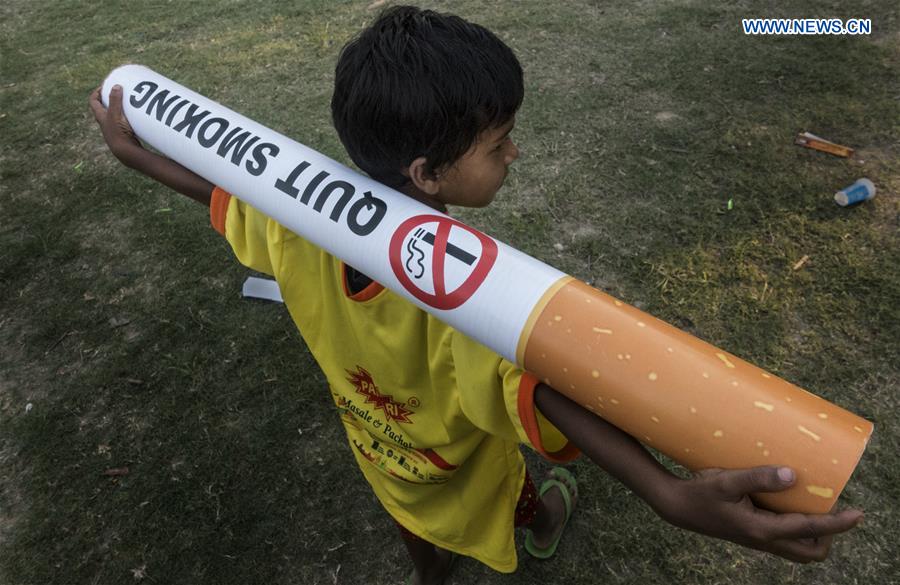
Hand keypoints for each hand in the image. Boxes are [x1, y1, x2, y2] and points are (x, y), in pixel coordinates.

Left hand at [89, 84, 142, 165]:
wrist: (125, 152)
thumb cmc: (118, 133)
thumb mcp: (115, 115)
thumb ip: (115, 100)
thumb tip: (116, 86)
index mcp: (100, 117)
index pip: (93, 101)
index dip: (96, 92)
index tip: (104, 86)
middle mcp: (105, 123)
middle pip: (103, 107)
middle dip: (109, 99)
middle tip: (117, 92)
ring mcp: (114, 129)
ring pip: (113, 115)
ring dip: (119, 108)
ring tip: (128, 102)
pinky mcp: (123, 133)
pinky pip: (123, 122)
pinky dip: (127, 117)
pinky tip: (135, 115)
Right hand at [662, 466, 862, 562]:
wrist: (677, 507)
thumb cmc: (700, 492)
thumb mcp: (727, 481)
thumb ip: (759, 478)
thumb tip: (793, 475)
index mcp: (762, 529)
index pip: (810, 529)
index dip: (837, 524)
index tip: (857, 514)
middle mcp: (764, 540)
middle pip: (811, 552)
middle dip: (829, 536)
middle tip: (831, 509)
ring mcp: (758, 539)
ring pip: (799, 548)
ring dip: (813, 533)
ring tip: (812, 505)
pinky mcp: (752, 534)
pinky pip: (785, 539)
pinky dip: (797, 527)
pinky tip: (788, 503)